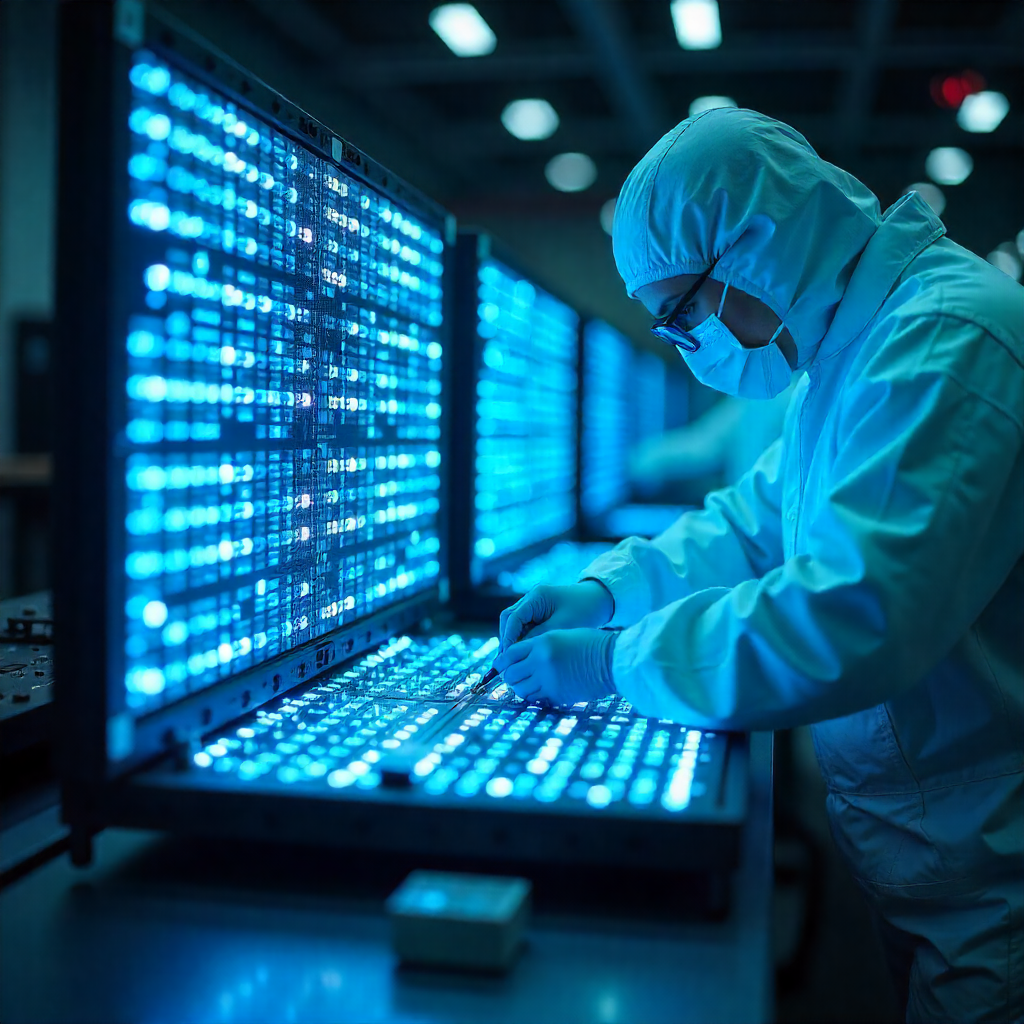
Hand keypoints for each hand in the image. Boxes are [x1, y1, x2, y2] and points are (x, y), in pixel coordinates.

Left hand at [490, 628, 616, 707]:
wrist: (612, 660)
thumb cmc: (591, 645)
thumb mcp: (561, 636)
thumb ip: (540, 646)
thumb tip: (521, 659)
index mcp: (542, 643)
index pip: (510, 654)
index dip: (502, 662)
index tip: (500, 666)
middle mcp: (541, 661)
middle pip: (511, 673)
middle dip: (510, 676)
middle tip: (514, 677)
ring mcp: (548, 680)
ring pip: (520, 689)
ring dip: (520, 688)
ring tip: (525, 685)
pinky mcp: (557, 695)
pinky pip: (535, 698)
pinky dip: (533, 696)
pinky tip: (538, 692)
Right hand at [498, 581, 612, 652]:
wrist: (600, 601)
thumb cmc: (585, 611)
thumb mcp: (563, 626)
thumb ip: (539, 636)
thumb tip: (518, 651)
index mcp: (537, 596)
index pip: (513, 618)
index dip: (508, 638)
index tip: (508, 657)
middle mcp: (531, 598)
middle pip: (509, 619)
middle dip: (507, 639)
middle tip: (506, 661)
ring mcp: (534, 605)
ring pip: (515, 623)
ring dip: (513, 640)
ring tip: (514, 660)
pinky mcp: (539, 613)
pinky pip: (524, 626)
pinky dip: (522, 639)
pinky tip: (525, 654)